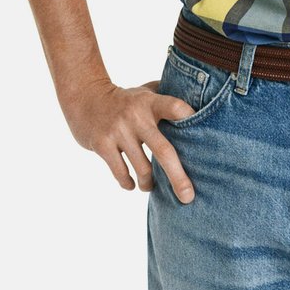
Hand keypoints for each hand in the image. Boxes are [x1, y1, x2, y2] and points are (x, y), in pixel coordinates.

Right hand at [61, 78, 198, 201]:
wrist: (85, 97)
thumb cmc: (124, 99)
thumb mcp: (144, 92)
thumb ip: (166, 98)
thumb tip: (196, 107)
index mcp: (150, 102)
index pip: (176, 108)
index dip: (191, 119)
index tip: (205, 139)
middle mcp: (136, 116)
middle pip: (163, 151)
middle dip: (178, 177)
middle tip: (188, 197)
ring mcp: (118, 131)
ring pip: (142, 168)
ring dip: (149, 183)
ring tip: (151, 186)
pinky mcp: (102, 144)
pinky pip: (121, 173)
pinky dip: (129, 183)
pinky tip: (132, 185)